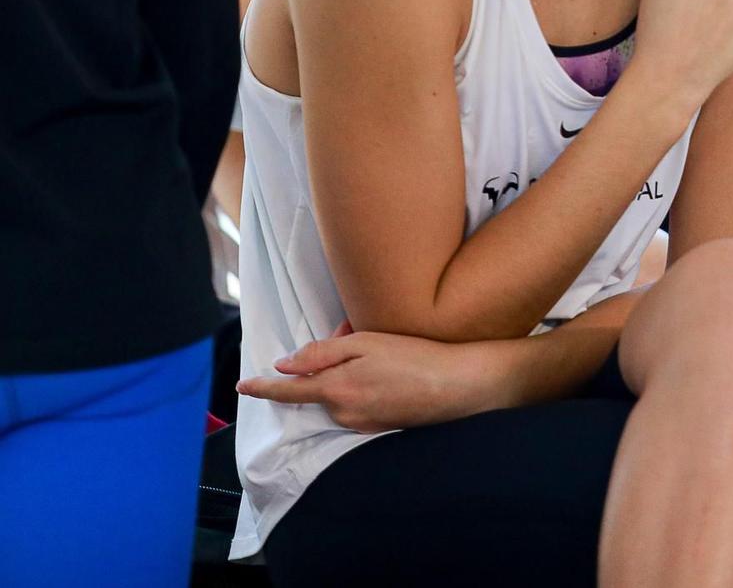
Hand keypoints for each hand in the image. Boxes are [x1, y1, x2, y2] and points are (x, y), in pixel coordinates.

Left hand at [236, 328, 511, 432]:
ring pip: (340, 395)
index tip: (243, 387)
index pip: (289, 391)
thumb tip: (285, 365)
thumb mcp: (366, 343)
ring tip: (385, 352)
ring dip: (350, 375)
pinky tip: (393, 371)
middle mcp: (343, 413)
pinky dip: (365, 387)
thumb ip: (322, 353)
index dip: (264, 388)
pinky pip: (359, 405)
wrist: (459, 385)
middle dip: (328, 365)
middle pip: (319, 388)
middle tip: (359, 336)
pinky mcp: (380, 427)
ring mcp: (362, 424)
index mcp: (336, 390)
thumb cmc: (415, 357)